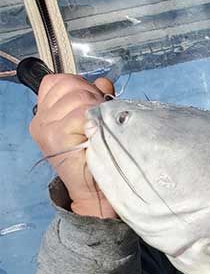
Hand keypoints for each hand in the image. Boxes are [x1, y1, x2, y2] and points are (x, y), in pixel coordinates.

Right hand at [30, 73, 117, 218]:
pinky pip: (82, 113)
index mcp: (46, 114)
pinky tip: (97, 135)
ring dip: (98, 109)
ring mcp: (45, 128)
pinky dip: (96, 121)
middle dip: (93, 96)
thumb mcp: (94, 121)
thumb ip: (95, 98)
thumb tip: (103, 82)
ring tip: (100, 129)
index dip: (82, 86)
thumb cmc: (98, 157)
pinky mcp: (55, 136)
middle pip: (71, 85)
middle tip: (101, 119)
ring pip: (79, 98)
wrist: (96, 192)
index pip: (59, 81)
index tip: (94, 104)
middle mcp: (41, 120)